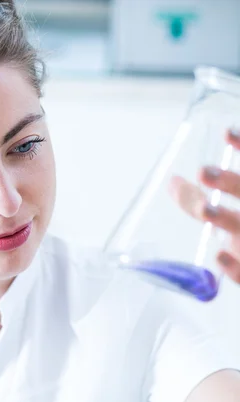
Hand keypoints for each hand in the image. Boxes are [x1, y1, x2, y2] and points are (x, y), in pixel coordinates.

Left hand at [171, 128, 239, 283]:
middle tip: (202, 171)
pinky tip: (220, 256)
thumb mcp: (221, 217)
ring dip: (225, 218)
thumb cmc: (235, 236)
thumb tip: (171, 182)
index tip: (225, 132)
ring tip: (205, 209)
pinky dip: (234, 266)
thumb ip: (197, 200)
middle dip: (228, 183)